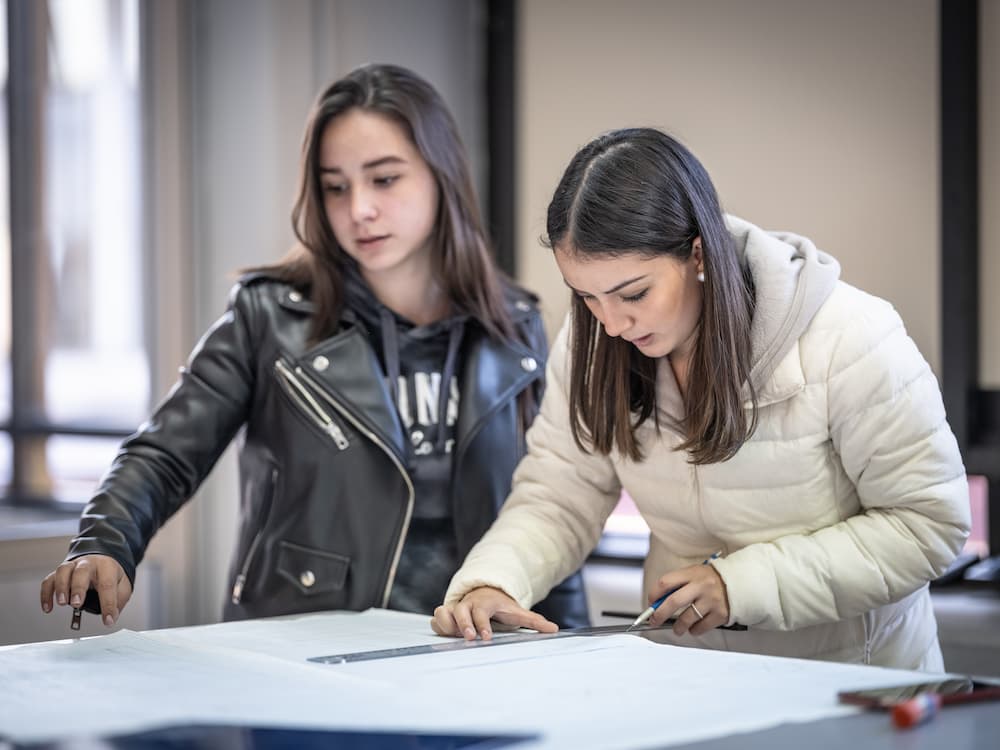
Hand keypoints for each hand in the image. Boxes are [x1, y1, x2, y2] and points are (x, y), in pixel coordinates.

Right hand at [39, 555, 132, 627]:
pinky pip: (49, 580)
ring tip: (62, 603)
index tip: (108, 620)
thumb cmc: (110, 574)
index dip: (108, 604)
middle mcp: (88, 564)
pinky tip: (48, 607)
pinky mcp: (60, 573)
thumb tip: (112, 615)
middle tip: (77, 603)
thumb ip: (119, 599)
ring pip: (63, 571)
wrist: (101, 559)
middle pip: (82, 571)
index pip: (107, 584)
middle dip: (78, 587)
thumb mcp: (123, 584)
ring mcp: (73, 566)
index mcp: (107, 567)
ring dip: (60, 587)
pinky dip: (46, 594)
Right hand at [431, 586, 558, 640]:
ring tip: (456, 636)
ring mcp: (456, 608)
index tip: (487, 637)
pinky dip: (439, 625)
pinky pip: (436, 618)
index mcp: (486, 603)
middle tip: (469, 638)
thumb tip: (555, 629)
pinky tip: (448, 636)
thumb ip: (534, 621)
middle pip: (460, 610)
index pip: (482, 612)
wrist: (484, 593)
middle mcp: (468, 604)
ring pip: (444, 612)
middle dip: (463, 624)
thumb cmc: (501, 607)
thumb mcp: (517, 612)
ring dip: (447, 624)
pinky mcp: (446, 614)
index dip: (482, 624)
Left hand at [647, 562, 729, 636]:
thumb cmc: (711, 579)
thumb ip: (677, 584)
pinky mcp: (720, 614)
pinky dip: (694, 630)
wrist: (739, 583)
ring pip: (687, 619)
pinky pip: (700, 627)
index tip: (650, 604)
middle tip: (654, 621)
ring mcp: (711, 600)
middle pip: (673, 602)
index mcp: (692, 573)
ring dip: (678, 627)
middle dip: (660, 614)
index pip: (665, 583)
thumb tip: (658, 602)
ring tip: (677, 629)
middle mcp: (701, 586)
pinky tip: (693, 628)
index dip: (653, 595)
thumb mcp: (694, 574)